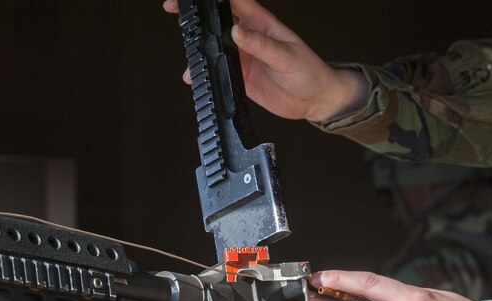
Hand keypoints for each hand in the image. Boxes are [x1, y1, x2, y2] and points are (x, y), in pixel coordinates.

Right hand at [162, 0, 367, 121]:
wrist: (316, 99)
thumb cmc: (309, 72)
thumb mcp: (287, 56)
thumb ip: (261, 45)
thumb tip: (237, 34)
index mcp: (260, 23)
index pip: (232, 2)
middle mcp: (248, 38)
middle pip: (217, 22)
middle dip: (196, 17)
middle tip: (176, 12)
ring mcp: (243, 57)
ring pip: (213, 48)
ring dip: (198, 51)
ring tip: (189, 59)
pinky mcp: (240, 76)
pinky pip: (218, 72)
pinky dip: (206, 74)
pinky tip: (196, 77)